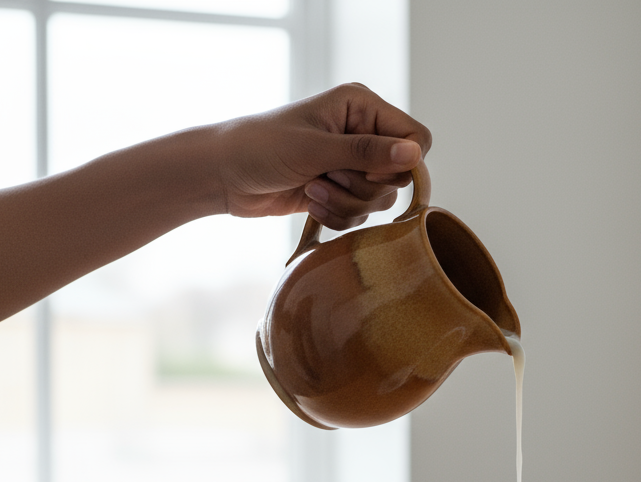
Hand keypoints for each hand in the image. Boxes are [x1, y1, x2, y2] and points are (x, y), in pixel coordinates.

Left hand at [214, 83, 431, 229]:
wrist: (223, 175)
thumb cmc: (261, 148)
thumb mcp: (316, 149)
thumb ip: (368, 152)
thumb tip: (415, 154)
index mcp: (361, 107)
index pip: (417, 138)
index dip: (401, 163)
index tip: (367, 171)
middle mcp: (363, 132)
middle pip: (400, 175)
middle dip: (364, 187)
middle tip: (330, 178)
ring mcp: (352, 163)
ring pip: (381, 199)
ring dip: (347, 204)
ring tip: (313, 191)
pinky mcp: (341, 190)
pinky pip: (362, 214)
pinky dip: (338, 215)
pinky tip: (310, 202)